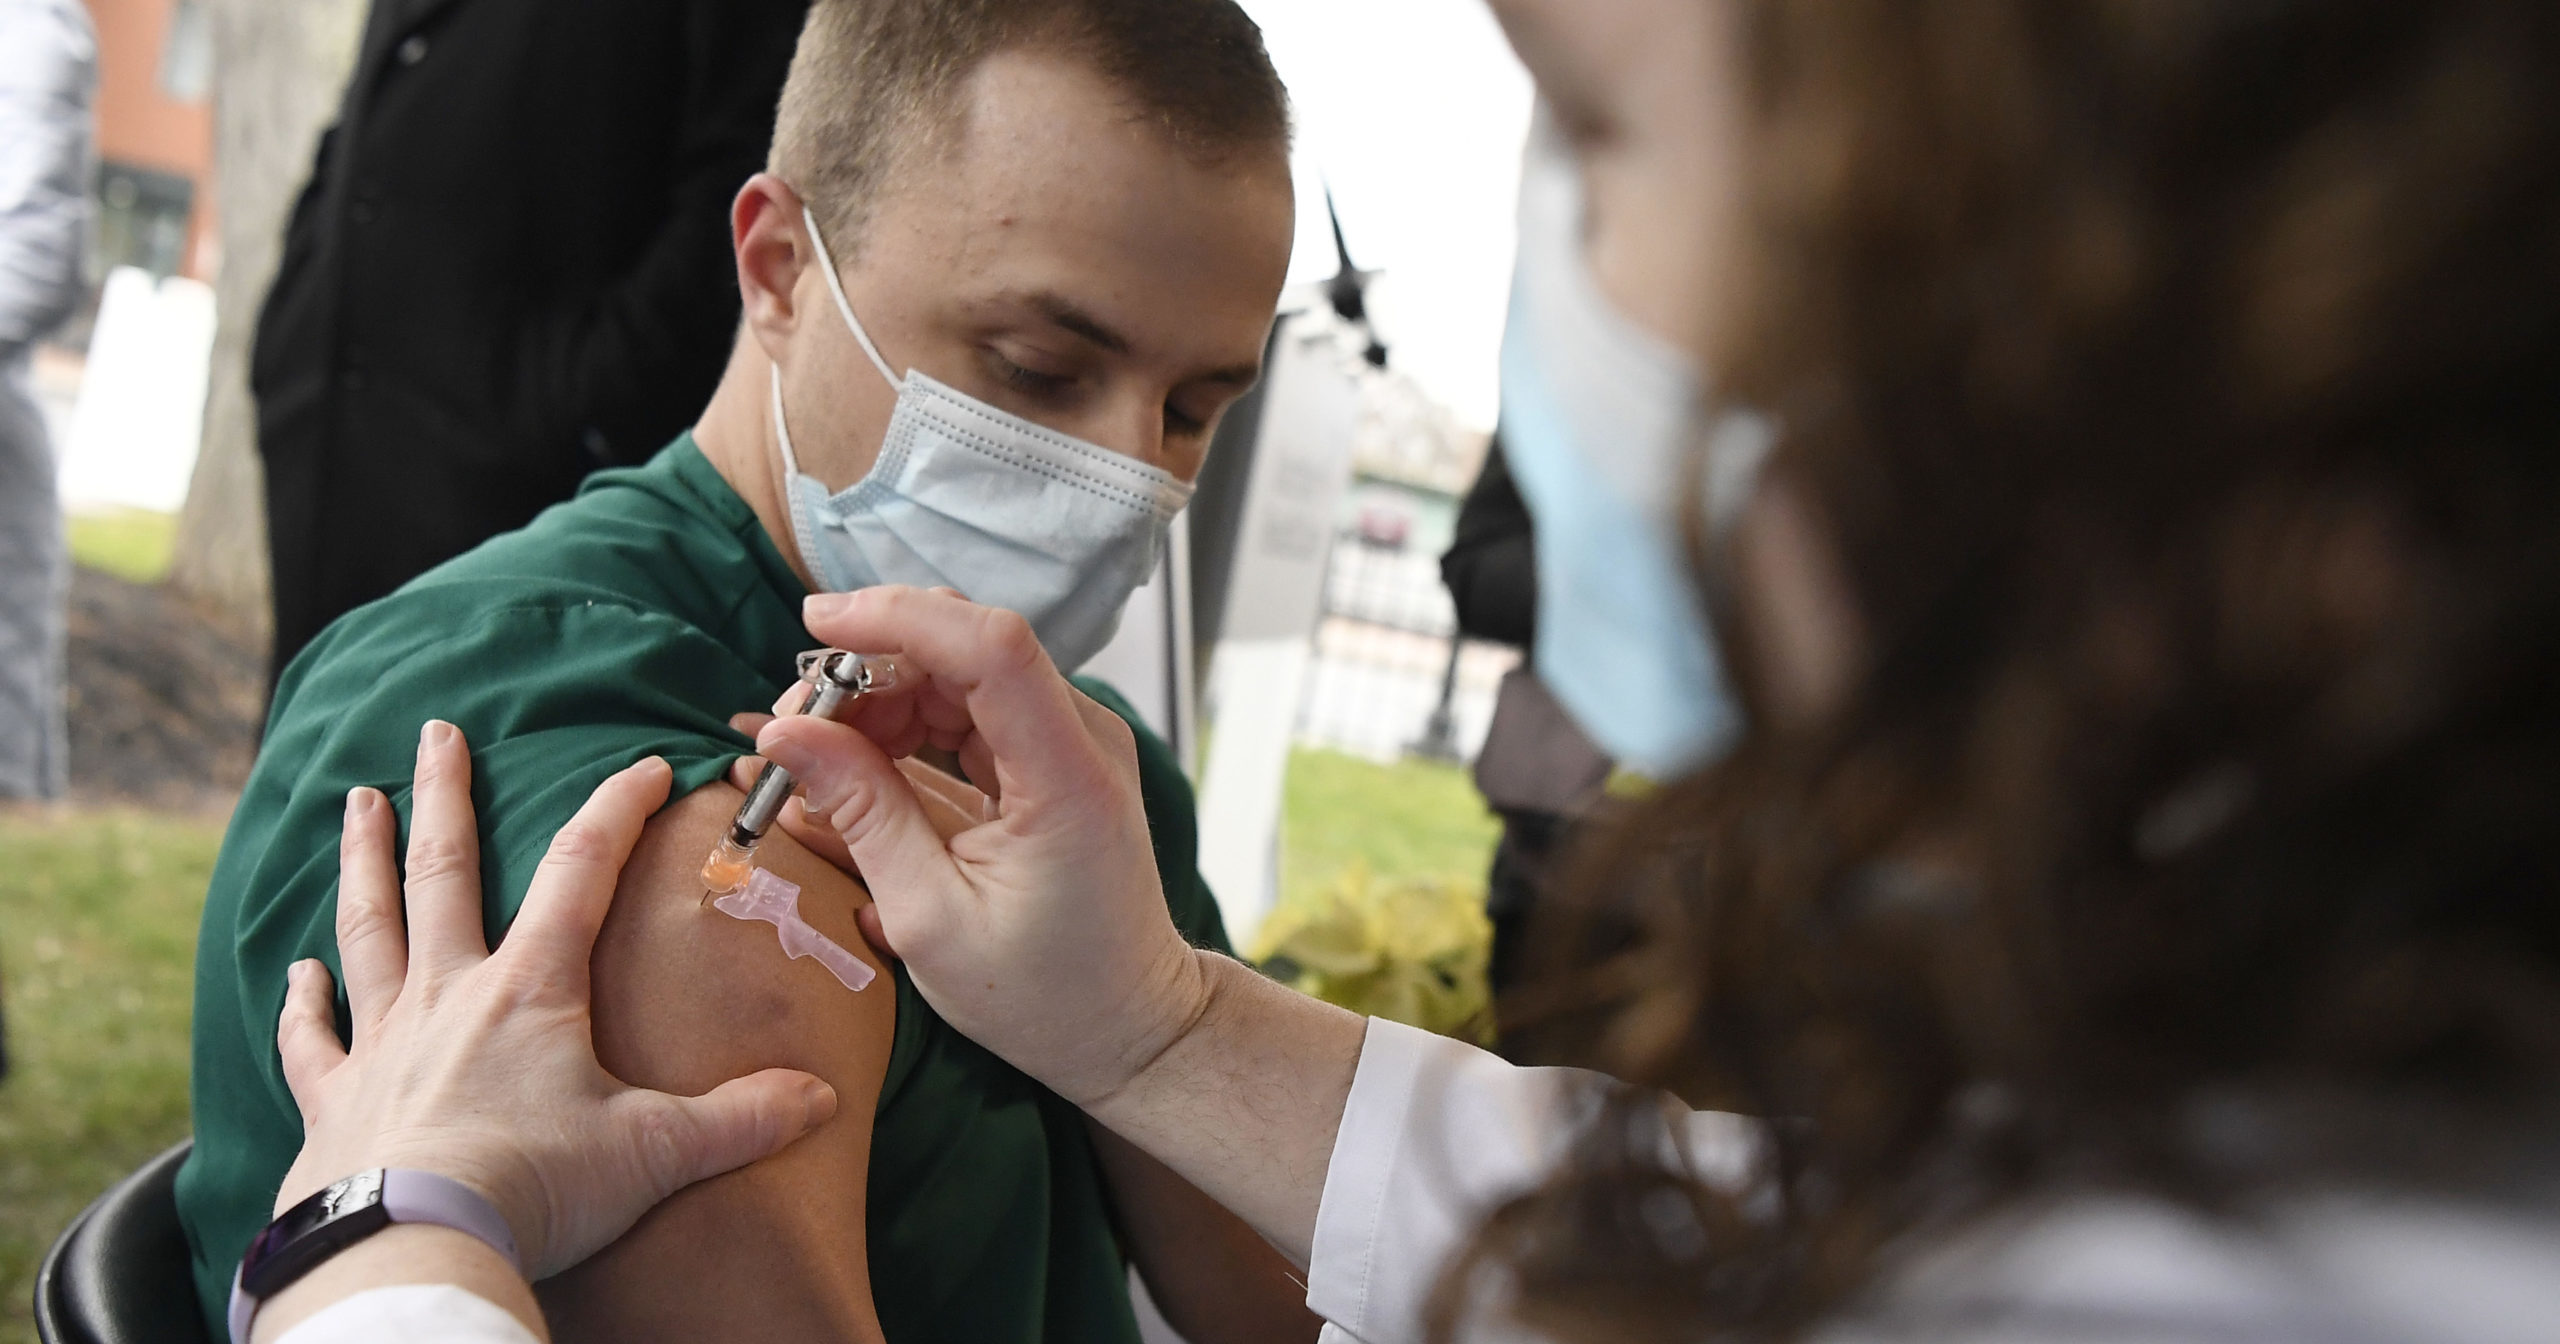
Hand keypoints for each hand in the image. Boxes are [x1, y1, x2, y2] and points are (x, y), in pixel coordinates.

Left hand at [274, 721, 839, 1279]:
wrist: (412, 1247)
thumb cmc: (532, 1187)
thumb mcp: (653, 1152)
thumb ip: (738, 1119)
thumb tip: (818, 1097)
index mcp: (530, 988)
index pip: (580, 871)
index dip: (617, 810)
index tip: (646, 766)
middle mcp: (449, 994)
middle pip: (444, 872)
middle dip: (444, 795)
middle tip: (436, 733)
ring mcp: (381, 1041)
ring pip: (369, 927)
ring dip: (364, 861)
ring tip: (357, 803)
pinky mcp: (335, 1100)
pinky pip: (312, 1037)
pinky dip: (302, 1002)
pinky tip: (296, 972)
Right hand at [750, 586, 1208, 1108]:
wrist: (1127, 1022)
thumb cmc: (1039, 994)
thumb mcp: (929, 919)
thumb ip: (862, 815)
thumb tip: (784, 734)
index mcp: (1068, 778)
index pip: (992, 649)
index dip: (901, 618)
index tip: (815, 626)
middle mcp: (1083, 739)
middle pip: (965, 650)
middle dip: (867, 669)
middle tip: (791, 727)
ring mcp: (1072, 741)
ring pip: (959, 673)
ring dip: (878, 698)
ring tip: (812, 757)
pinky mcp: (1052, 754)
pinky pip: (969, 707)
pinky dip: (906, 724)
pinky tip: (851, 764)